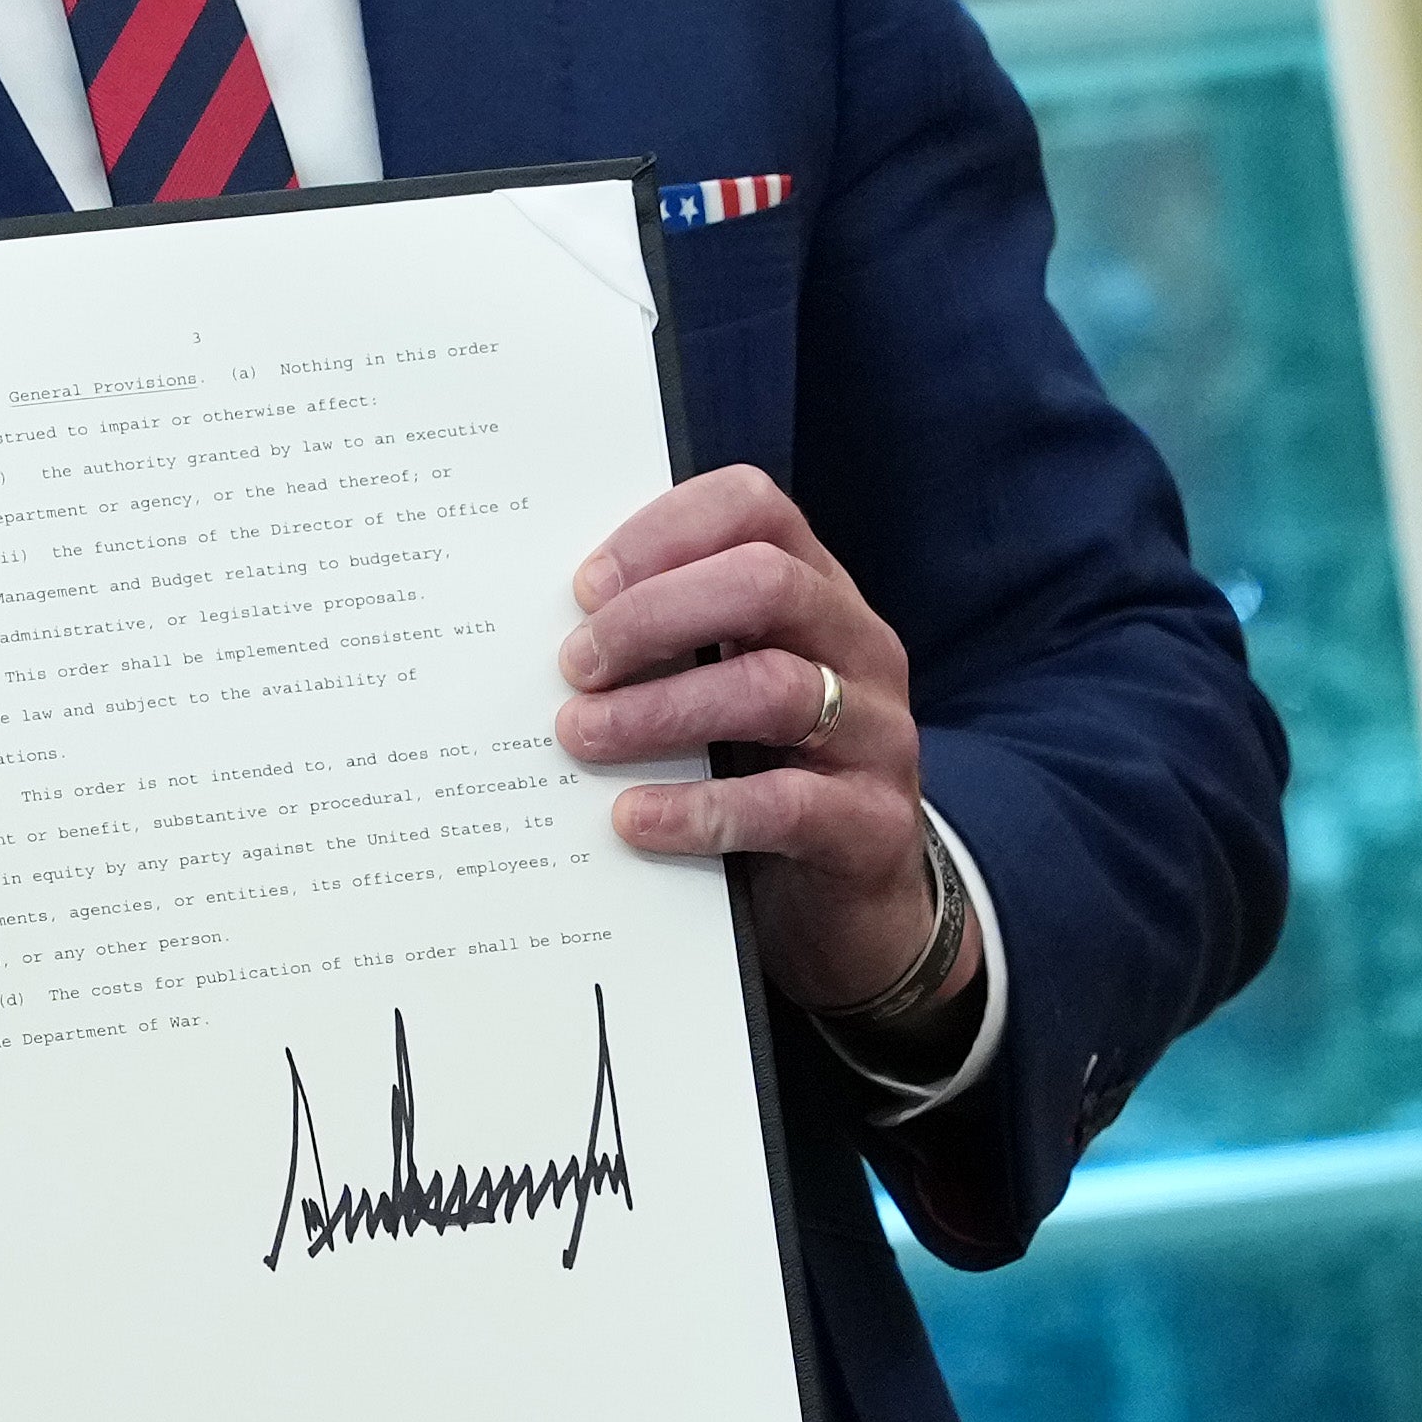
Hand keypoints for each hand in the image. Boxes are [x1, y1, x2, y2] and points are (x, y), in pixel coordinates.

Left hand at [559, 467, 948, 1022]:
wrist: (858, 910)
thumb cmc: (770, 780)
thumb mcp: (729, 695)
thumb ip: (672, 650)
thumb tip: (545, 635)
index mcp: (817, 597)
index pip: (755, 511)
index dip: (666, 532)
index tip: (584, 588)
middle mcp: (858, 649)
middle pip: (767, 584)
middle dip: (655, 615)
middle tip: (575, 665)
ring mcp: (876, 735)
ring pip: (774, 689)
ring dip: (661, 709)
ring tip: (581, 736)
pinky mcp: (872, 825)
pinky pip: (786, 804)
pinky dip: (700, 807)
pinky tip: (634, 819)